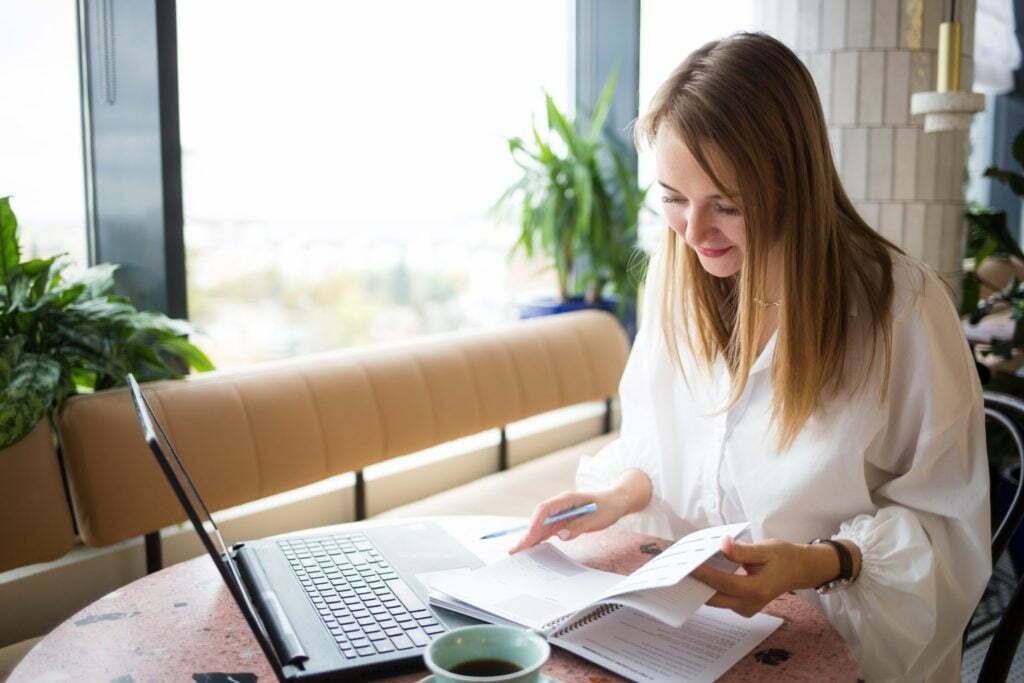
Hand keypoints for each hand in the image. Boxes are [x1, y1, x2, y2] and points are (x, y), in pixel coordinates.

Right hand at [508, 469, 651, 553]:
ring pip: (541, 525)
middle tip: (517, 550)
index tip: (529, 538)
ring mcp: (560, 513)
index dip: (535, 524)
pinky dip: (539, 538)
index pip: (545, 510)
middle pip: (539, 518)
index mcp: (567, 499)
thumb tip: (561, 535)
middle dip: (527, 533)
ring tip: (518, 552)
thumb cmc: (608, 506)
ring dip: (530, 538)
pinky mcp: (563, 520)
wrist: (615, 501)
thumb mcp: (598, 517)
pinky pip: (548, 529)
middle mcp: (560, 505)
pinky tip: (532, 548)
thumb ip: (579, 526)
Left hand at [690, 535, 852, 617]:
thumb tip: (724, 545)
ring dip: (702, 586)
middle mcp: (751, 603)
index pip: (723, 583)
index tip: (689, 565)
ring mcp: (747, 608)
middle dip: (697, 585)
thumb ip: (742, 551)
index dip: (705, 574)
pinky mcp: (743, 607)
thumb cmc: (783, 557)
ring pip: (717, 600)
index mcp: (757, 589)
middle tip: (679, 571)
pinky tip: (702, 574)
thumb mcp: (765, 549)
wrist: (798, 570)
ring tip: (686, 570)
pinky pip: (722, 599)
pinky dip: (711, 587)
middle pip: (715, 597)